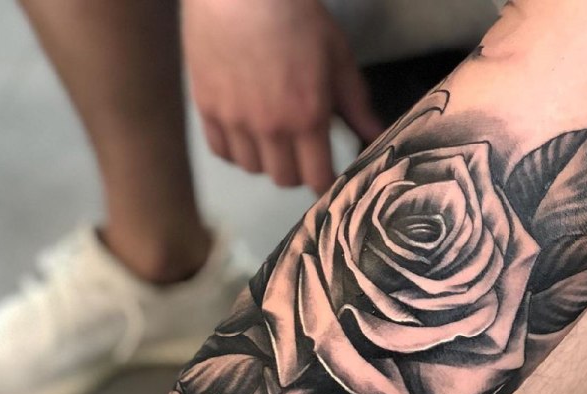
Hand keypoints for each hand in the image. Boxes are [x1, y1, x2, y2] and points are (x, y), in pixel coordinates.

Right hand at [183, 0, 383, 193]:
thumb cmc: (295, 16)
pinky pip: (222, 151)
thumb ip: (356, 104)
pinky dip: (236, 150)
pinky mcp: (208, 109)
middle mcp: (270, 128)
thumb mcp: (336, 56)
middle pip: (283, 179)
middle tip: (302, 152)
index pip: (316, 178)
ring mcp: (235, 121)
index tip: (328, 176)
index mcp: (306, 116)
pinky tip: (245, 133)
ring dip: (266, 160)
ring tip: (273, 138)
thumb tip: (378, 138)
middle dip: (297, 171)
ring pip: (252, 168)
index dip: (325, 183)